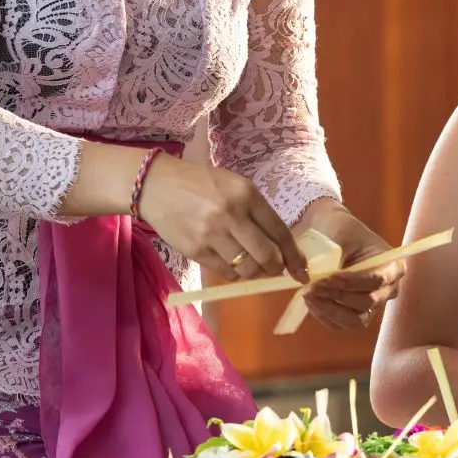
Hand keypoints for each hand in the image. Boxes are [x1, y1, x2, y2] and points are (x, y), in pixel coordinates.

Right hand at [133, 154, 306, 282]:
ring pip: (247, 268)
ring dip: (255, 272)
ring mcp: (212, 234)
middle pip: (267, 256)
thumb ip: (256, 212)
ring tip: (251, 264)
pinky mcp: (195, 250)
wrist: (156, 185)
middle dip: (276, 268)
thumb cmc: (200, 184)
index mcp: (246, 195)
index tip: (302, 269)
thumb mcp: (234, 186)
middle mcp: (231, 215)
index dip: (294, 255)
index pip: (280, 232)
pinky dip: (234, 273)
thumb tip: (279, 245)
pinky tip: (231, 262)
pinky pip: (225, 272)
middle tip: (276, 270)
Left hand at [300, 208, 402, 330]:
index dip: (352, 282)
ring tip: (309, 294)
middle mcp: (387, 289)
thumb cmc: (342, 231)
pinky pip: (340, 324)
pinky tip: (310, 300)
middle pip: (367, 302)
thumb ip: (334, 256)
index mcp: (392, 266)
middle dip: (338, 296)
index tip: (329, 278)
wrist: (332, 235)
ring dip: (329, 309)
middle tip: (313, 286)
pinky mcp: (355, 314)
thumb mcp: (341, 235)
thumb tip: (316, 277)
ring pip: (355, 319)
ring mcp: (372, 305)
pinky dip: (324, 315)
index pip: (377, 280)